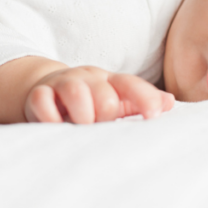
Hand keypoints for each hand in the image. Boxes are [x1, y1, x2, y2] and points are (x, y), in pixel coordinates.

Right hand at [24, 66, 175, 123]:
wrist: (48, 88)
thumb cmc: (91, 101)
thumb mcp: (118, 100)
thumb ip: (142, 102)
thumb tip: (170, 102)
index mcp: (110, 82)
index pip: (131, 84)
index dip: (145, 98)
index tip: (153, 117)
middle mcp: (88, 79)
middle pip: (104, 94)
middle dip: (105, 115)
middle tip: (101, 127)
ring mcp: (62, 84)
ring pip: (74, 91)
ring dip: (81, 116)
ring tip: (81, 128)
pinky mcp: (38, 94)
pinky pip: (42, 101)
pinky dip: (50, 118)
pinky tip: (56, 127)